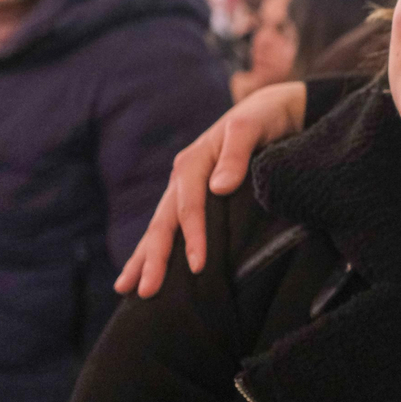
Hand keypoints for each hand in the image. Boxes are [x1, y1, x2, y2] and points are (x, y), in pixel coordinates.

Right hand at [114, 81, 308, 297]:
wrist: (272, 110)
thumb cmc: (265, 119)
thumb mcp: (253, 128)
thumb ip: (236, 154)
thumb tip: (220, 187)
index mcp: (193, 162)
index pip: (189, 206)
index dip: (192, 236)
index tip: (197, 266)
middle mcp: (182, 177)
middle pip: (163, 222)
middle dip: (153, 257)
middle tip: (145, 291)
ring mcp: (185, 188)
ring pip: (160, 227)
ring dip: (145, 257)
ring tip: (127, 288)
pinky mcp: (194, 196)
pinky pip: (172, 225)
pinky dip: (158, 247)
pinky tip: (147, 268)